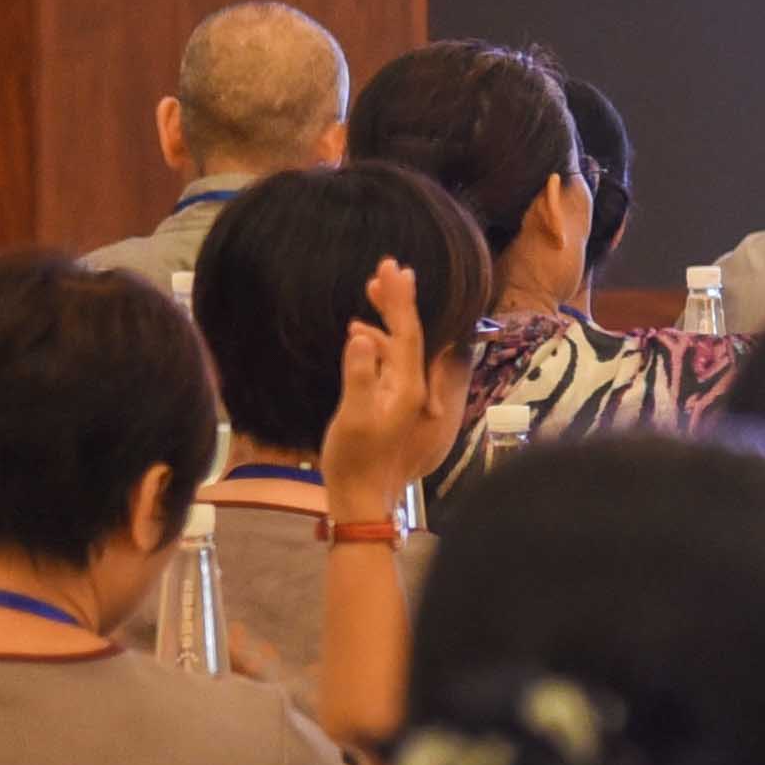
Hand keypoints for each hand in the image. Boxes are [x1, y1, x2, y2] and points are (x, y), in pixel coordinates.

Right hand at [322, 259, 459, 517]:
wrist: (363, 497)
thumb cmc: (355, 460)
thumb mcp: (352, 417)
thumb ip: (359, 376)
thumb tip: (362, 336)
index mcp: (409, 386)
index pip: (408, 332)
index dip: (400, 299)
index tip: (394, 267)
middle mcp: (413, 386)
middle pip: (409, 333)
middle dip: (398, 300)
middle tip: (387, 267)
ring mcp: (403, 394)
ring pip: (398, 346)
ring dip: (384, 319)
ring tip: (370, 290)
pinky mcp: (391, 402)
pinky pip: (388, 362)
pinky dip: (376, 344)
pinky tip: (360, 334)